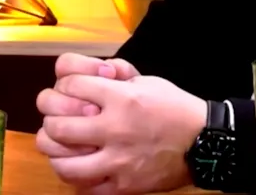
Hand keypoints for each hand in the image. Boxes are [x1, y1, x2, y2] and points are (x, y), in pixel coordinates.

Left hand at [39, 74, 206, 194]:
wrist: (203, 142)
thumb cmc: (175, 108)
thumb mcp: (148, 80)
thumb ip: (118, 74)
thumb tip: (93, 72)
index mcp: (122, 98)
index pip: (70, 85)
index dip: (65, 84)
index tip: (70, 89)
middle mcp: (115, 129)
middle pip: (57, 126)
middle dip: (52, 119)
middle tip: (57, 119)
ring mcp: (117, 160)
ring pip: (63, 163)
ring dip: (57, 153)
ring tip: (62, 147)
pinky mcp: (122, 185)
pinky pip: (85, 187)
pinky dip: (77, 178)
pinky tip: (81, 167)